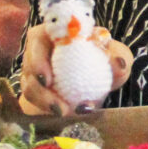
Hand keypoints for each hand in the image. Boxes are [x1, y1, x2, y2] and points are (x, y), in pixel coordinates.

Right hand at [18, 24, 134, 115]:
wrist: (98, 78)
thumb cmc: (104, 59)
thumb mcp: (114, 55)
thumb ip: (118, 56)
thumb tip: (118, 63)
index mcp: (54, 33)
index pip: (36, 39)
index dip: (37, 59)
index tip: (48, 79)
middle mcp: (39, 50)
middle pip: (28, 66)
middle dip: (39, 89)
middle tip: (57, 105)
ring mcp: (34, 71)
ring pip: (29, 86)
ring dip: (44, 102)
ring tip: (64, 113)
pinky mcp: (35, 90)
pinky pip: (34, 100)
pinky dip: (47, 109)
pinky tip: (64, 115)